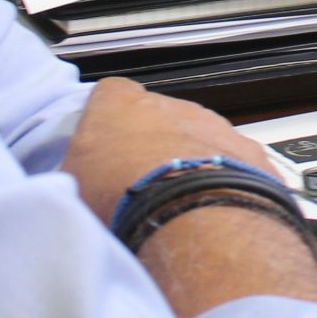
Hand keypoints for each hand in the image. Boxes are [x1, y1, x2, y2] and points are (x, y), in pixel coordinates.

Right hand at [58, 78, 278, 223]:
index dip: (106, 125)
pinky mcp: (250, 155)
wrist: (191, 221)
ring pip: (200, 140)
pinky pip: (236, 166)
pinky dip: (227, 185)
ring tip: (177, 209)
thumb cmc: (123, 200)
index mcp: (120, 103)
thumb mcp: (71, 190)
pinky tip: (215, 213)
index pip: (109, 96)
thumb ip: (72, 177)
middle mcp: (172, 106)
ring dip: (190, 167)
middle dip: (151, 150)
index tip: (102, 154)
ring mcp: (215, 126)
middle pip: (158, 120)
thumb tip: (65, 192)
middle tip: (139, 192)